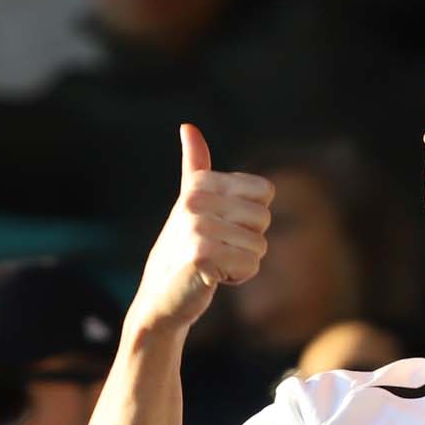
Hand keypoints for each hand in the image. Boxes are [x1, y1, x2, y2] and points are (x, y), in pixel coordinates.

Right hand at [130, 125, 272, 337]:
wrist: (160, 298)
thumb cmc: (181, 250)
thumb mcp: (189, 204)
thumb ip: (194, 167)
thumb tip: (188, 126)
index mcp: (200, 184)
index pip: (264, 192)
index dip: (251, 217)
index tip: (223, 227)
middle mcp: (196, 200)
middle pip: (263, 219)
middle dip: (247, 241)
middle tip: (216, 250)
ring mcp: (197, 226)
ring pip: (259, 245)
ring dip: (241, 262)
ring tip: (212, 264)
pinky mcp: (202, 254)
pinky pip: (250, 264)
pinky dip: (237, 277)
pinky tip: (212, 278)